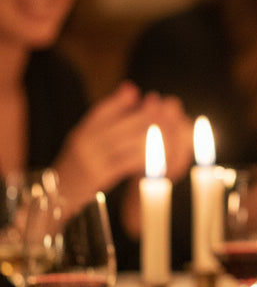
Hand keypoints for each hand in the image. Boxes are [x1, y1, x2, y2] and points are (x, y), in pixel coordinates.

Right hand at [54, 83, 192, 211]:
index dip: (123, 101)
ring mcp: (92, 159)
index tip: (143, 95)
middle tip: (168, 115)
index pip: (103, 109)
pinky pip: (129, 162)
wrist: (57, 197)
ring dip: (153, 138)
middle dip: (148, 118)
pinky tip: (158, 158)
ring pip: (130, 142)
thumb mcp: (86, 140)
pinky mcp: (100, 176)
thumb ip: (108, 117)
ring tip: (169, 136)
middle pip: (123, 123)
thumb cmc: (76, 168)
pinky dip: (146, 158)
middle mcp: (85, 142)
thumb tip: (132, 89)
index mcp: (82, 131)